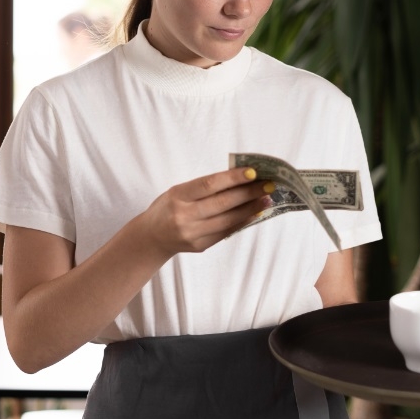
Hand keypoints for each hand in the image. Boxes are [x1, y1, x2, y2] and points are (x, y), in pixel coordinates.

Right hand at [132, 167, 272, 256]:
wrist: (151, 237)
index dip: (232, 178)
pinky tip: (254, 213)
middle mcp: (184, 216)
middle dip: (248, 193)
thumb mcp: (178, 191)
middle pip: (222, 203)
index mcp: (178, 196)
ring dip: (250, 208)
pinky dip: (242, 221)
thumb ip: (203, 188)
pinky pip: (226, 232)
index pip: (209, 185)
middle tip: (268, 185)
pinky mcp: (200, 246)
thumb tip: (238, 179)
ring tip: (266, 199)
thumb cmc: (167, 208)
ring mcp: (192, 233)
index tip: (253, 172)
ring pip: (228, 219)